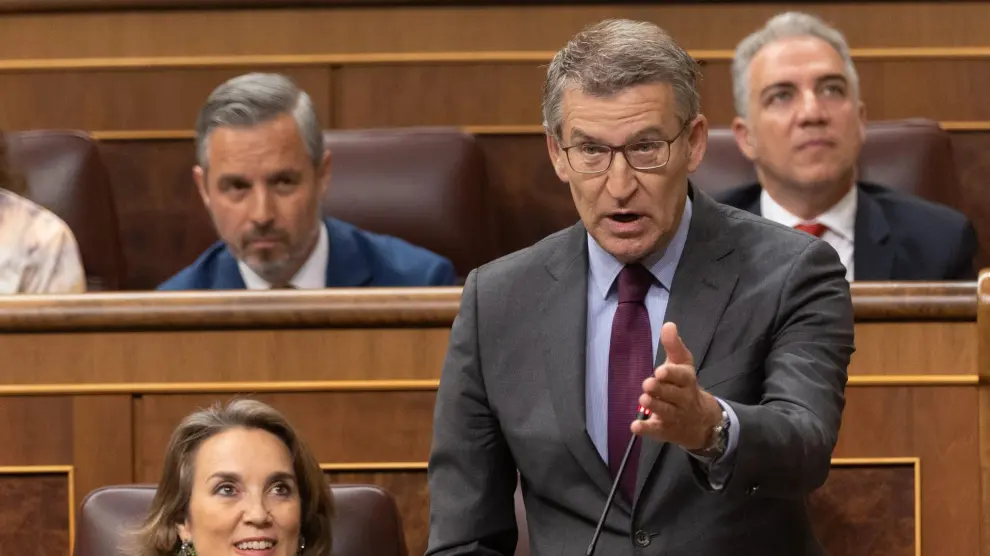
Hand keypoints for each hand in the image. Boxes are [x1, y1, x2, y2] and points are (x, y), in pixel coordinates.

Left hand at [631, 322, 722, 450]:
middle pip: (673, 395)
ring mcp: (675, 416)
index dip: (672, 374)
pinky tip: (635, 426)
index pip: (682, 377)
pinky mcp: (665, 430)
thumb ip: (674, 345)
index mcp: (687, 380)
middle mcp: (683, 399)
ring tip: (643, 399)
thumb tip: (668, 325)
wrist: (702, 421)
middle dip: (661, 389)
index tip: (660, 371)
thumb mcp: (683, 364)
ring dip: (654, 405)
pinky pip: (656, 431)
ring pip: (666, 412)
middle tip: (648, 384)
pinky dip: (646, 429)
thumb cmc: (685, 386)